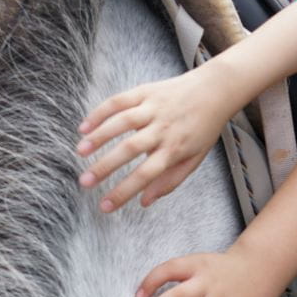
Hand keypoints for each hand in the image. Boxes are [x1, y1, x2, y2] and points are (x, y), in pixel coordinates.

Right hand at [77, 62, 245, 210]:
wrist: (215, 90)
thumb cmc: (203, 128)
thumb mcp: (194, 159)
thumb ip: (169, 182)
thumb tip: (144, 202)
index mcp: (175, 149)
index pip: (145, 175)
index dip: (123, 192)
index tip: (104, 206)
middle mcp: (163, 128)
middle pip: (130, 149)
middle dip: (104, 167)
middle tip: (84, 183)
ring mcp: (154, 107)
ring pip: (121, 122)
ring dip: (98, 137)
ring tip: (80, 153)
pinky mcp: (146, 91)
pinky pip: (118, 101)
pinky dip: (100, 113)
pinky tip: (84, 127)